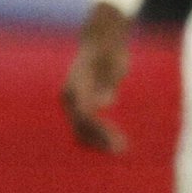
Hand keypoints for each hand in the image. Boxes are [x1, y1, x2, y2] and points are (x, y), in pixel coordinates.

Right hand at [61, 9, 132, 153]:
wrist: (100, 42)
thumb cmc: (110, 52)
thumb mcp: (115, 64)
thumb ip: (109, 83)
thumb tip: (103, 103)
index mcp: (77, 84)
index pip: (85, 114)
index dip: (99, 130)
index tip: (115, 140)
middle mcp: (70, 94)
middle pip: (81, 124)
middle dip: (100, 139)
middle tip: (121, 149)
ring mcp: (72, 100)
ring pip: (80, 128)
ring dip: (98, 140)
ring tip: (120, 149)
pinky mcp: (78, 104)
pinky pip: (84, 125)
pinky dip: (96, 135)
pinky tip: (113, 142)